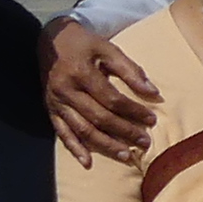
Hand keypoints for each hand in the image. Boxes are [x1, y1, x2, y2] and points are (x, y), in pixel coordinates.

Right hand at [40, 18, 161, 165]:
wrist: (50, 39)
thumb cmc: (83, 43)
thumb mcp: (106, 47)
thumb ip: (129, 69)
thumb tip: (152, 92)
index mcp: (81, 73)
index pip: (112, 98)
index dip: (133, 111)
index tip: (151, 119)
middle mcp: (66, 90)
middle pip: (99, 117)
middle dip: (124, 131)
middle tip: (145, 142)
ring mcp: (56, 102)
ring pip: (82, 130)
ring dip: (105, 145)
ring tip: (126, 155)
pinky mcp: (50, 109)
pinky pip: (62, 133)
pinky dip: (75, 149)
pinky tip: (88, 162)